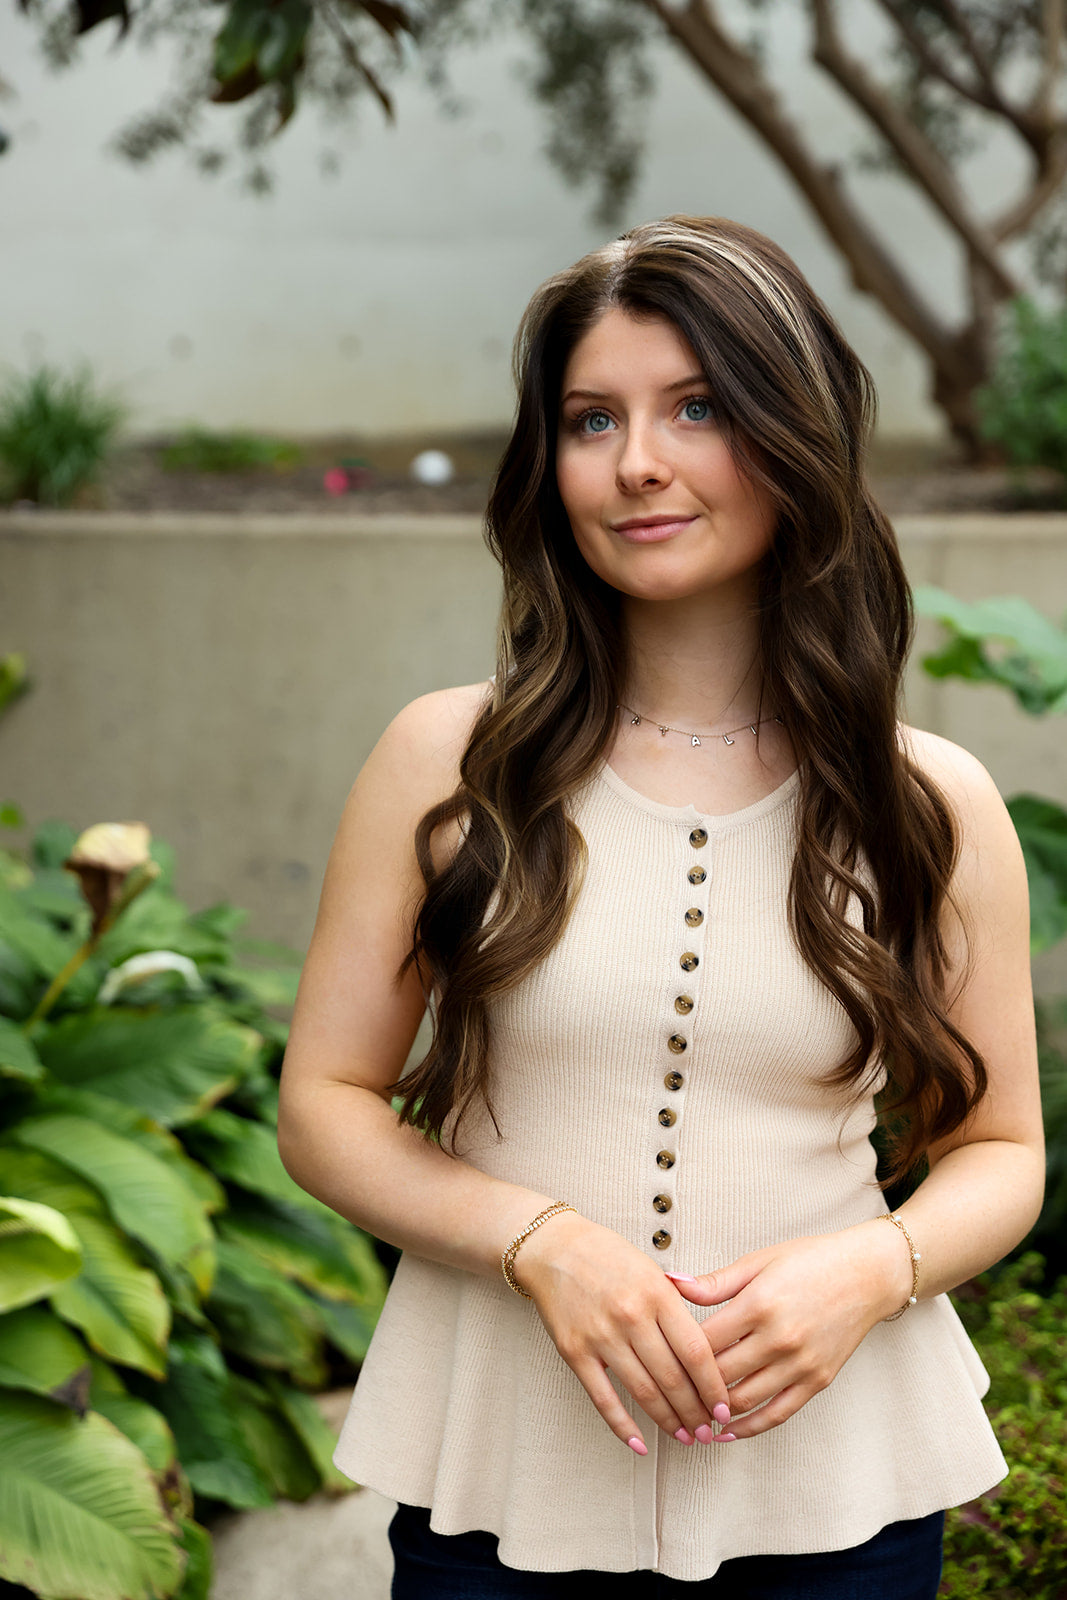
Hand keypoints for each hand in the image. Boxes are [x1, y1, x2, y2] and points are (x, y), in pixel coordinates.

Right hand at [514, 1211, 733, 1453]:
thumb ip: (678, 1305)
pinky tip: (641, 1445)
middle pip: (673, 1378)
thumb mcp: (651, 1269)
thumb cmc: (607, 1256)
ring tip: (686, 1437)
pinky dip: (623, 1427)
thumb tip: (707, 1350)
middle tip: (709, 1432)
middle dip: (696, 1412)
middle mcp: (631, 1316)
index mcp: (657, 1293)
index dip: (714, 1387)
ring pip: (644, 1393)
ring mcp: (601, 1336)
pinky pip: (603, 1399)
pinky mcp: (574, 1352)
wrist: (553, 1248)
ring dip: (669, 1422)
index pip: (695, 1352)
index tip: (724, 1408)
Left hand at [666, 1220, 909, 1439]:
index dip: (676, 1354)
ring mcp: (800, 1364)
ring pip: (744, 1400)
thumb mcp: (758, 1262)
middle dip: (689, 1388)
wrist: (865, 1274)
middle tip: (665, 1395)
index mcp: (758, 1304)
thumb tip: (670, 1283)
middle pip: (720, 1374)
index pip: (704, 1341)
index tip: (658, 1360)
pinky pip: (777, 1413)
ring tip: (689, 1416)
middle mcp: (779, 1338)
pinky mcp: (817, 1381)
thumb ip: (714, 1282)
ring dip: (713, 1412)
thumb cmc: (810, 1261)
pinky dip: (749, 1428)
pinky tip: (727, 1431)